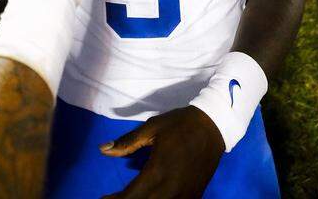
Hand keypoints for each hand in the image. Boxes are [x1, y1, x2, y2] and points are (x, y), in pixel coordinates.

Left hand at [100, 106, 224, 198]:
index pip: (131, 196)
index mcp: (157, 171)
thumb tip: (103, 150)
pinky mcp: (194, 195)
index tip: (104, 198)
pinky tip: (151, 197)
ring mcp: (184, 195)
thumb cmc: (180, 124)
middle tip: (113, 198)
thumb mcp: (152, 128)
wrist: (214, 126)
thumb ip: (127, 142)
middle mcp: (170, 188)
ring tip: (131, 197)